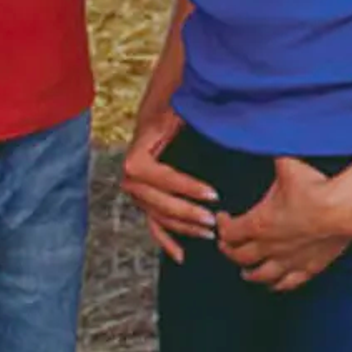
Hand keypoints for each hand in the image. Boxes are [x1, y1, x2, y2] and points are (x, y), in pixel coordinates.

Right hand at [121, 105, 216, 262]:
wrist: (163, 96)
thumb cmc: (174, 102)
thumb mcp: (182, 108)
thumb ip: (194, 122)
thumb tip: (220, 132)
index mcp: (137, 153)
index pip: (157, 176)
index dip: (184, 187)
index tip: (212, 193)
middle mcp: (132, 174)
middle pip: (156, 201)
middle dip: (186, 213)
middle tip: (212, 220)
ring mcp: (137, 188)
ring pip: (157, 215)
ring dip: (182, 228)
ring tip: (208, 233)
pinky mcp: (146, 196)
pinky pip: (153, 221)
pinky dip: (165, 239)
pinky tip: (180, 254)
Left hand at [218, 158, 351, 292]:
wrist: (345, 208)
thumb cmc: (316, 185)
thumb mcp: (286, 162)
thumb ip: (268, 147)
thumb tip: (255, 129)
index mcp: (258, 223)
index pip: (228, 233)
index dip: (221, 226)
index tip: (223, 217)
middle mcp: (269, 246)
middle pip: (239, 256)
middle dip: (230, 250)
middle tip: (228, 244)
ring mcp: (288, 260)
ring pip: (260, 275)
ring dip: (249, 272)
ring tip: (245, 270)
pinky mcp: (308, 268)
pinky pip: (287, 283)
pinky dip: (276, 285)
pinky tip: (273, 284)